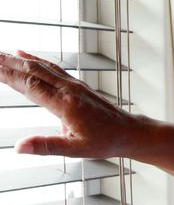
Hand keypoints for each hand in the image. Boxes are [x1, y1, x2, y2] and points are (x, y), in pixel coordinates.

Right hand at [0, 50, 141, 157]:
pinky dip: (35, 60)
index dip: (7, 75)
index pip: (30, 86)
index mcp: (66, 105)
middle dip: (6, 62)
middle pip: (32, 71)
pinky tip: (23, 54)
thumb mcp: (76, 150)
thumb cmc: (106, 142)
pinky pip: (52, 68)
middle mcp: (69, 90)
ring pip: (41, 67)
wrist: (130, 132)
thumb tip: (18, 147)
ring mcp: (73, 85)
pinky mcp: (77, 85)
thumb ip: (46, 146)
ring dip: (17, 59)